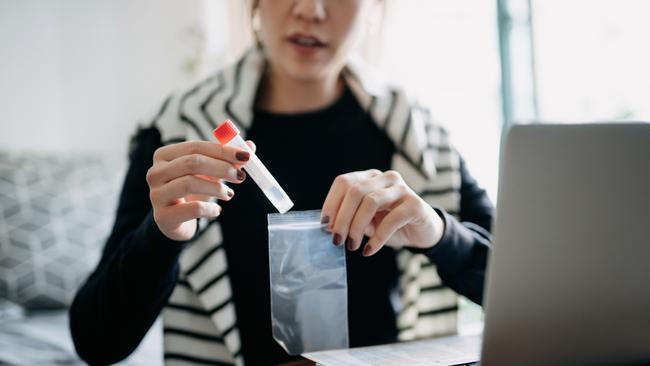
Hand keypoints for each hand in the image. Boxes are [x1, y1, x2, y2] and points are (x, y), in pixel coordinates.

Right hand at [146, 140, 255, 240]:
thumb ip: (227, 160)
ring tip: (229, 194)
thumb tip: (250, 146)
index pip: (195, 147)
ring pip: (189, 183)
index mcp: (165, 155)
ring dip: (216, 188)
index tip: (245, 156)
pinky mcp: (163, 216)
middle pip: (192, 163)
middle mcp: (155, 172)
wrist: (175, 222)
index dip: (222, 150)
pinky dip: (210, 209)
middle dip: (221, 167)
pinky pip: (192, 209)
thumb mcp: (208, 173)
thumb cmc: (192, 192)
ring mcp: (156, 195)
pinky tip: (216, 211)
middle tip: (240, 176)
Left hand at [321, 169, 444, 255]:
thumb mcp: (367, 222)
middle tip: (337, 240)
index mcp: (371, 178)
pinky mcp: (415, 204)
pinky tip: (369, 250)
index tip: (325, 225)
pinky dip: (377, 238)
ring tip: (352, 246)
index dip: (331, 203)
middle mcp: (386, 178)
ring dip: (357, 227)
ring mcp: (402, 188)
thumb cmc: (391, 226)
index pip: (344, 182)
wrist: (423, 233)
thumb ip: (351, 219)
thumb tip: (330, 226)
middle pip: (355, 191)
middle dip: (342, 218)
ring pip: (370, 201)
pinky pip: (391, 220)